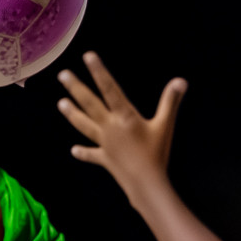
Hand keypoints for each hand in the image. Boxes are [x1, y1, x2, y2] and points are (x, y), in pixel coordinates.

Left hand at [58, 53, 186, 202]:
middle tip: (62, 75)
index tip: (88, 56)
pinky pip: (92, 154)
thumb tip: (181, 81)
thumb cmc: (156, 153)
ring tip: (60, 104)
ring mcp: (105, 143)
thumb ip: (170, 101)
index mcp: (124, 117)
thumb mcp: (166, 125)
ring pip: (85, 125)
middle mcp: (110, 127)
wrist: (145, 183)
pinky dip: (83, 152)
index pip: (109, 89)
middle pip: (90, 104)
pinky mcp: (105, 159)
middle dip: (76, 88)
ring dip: (72, 114)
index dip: (99, 72)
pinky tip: (74, 150)